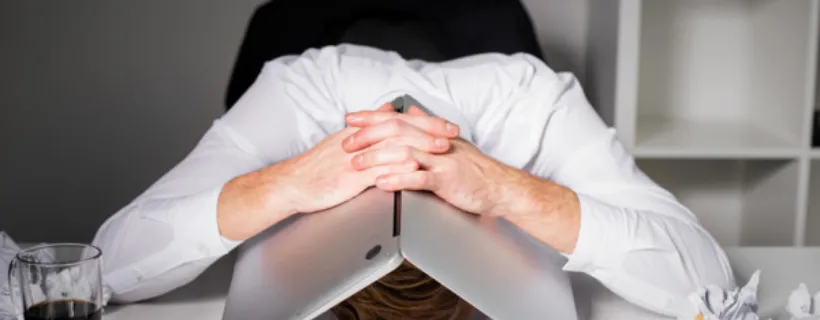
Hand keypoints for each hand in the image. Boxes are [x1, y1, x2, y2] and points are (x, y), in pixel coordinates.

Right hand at [277, 103, 460, 213]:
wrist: (292, 184)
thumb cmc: (317, 167)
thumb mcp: (343, 141)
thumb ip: (369, 125)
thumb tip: (387, 108)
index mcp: (362, 132)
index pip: (398, 120)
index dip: (424, 121)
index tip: (446, 124)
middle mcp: (361, 141)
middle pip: (401, 128)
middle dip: (430, 130)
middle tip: (452, 133)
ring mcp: (357, 159)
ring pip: (394, 147)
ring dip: (421, 146)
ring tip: (441, 148)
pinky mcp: (351, 178)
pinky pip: (378, 171)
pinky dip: (399, 168)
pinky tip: (415, 169)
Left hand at [345, 106, 525, 215]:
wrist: (499, 186)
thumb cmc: (475, 169)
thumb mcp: (449, 142)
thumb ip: (427, 126)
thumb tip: (410, 110)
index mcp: (433, 133)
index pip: (397, 119)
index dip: (372, 118)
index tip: (351, 118)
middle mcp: (435, 142)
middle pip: (396, 131)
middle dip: (367, 136)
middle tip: (345, 142)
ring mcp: (441, 160)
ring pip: (403, 153)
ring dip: (376, 158)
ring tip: (356, 164)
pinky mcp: (446, 180)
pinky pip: (418, 178)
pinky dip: (397, 179)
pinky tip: (381, 183)